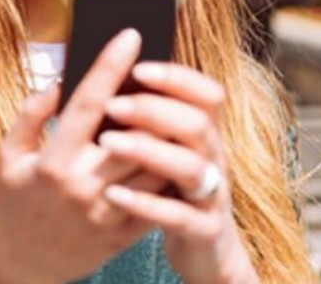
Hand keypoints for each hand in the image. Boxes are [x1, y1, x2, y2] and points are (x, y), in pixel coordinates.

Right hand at [0, 30, 162, 283]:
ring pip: (155, 161)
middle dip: (154, 95)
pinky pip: (160, 194)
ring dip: (167, 128)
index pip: (89, 102)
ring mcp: (110, 212)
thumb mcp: (7, 154)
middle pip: (134, 131)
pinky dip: (169, 165)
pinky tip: (172, 144)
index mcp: (55, 160)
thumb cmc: (15, 200)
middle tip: (164, 68)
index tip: (130, 35)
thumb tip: (62, 80)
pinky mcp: (127, 232)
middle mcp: (85, 185)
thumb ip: (31, 113)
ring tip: (173, 101)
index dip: (111, 65)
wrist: (23, 263)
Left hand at [97, 62, 259, 283]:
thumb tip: (114, 82)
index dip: (176, 77)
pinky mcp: (203, 232)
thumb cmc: (173, 188)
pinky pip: (180, 217)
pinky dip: (147, 203)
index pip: (206, 93)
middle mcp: (214, 158)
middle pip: (197, 123)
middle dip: (154, 109)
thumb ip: (154, 119)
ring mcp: (212, 196)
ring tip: (107, 141)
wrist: (206, 253)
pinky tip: (114, 194)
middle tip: (112, 104)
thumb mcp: (171, 149)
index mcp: (204, 133)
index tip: (137, 66)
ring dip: (149, 149)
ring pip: (192, 166)